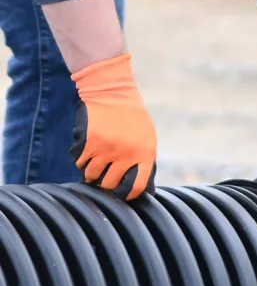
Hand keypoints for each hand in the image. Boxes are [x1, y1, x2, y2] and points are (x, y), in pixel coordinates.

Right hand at [68, 53, 156, 200]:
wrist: (111, 91)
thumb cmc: (131, 114)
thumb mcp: (147, 136)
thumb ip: (142, 157)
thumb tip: (135, 182)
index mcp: (145, 154)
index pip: (138, 186)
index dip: (128, 194)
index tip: (122, 195)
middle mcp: (127, 155)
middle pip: (110, 184)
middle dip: (105, 184)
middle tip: (102, 177)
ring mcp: (107, 150)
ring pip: (92, 175)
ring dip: (90, 172)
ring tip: (93, 165)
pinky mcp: (89, 143)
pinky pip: (80, 162)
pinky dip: (80, 160)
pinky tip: (86, 152)